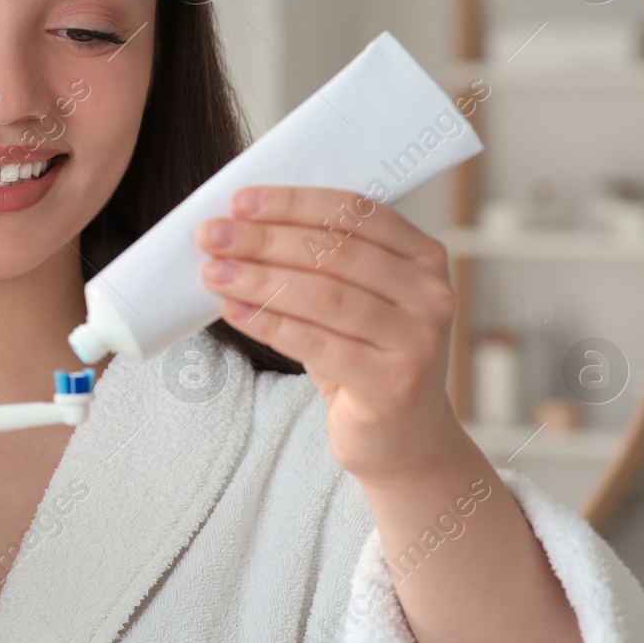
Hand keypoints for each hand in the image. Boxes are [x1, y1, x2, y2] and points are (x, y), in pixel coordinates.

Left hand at [196, 185, 467, 485]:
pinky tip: (234, 310)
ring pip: (322, 295)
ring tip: (213, 272)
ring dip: (258, 279)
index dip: (293, 203)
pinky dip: (268, 323)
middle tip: (212, 236)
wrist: (404, 439)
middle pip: (334, 252)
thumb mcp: (357, 299)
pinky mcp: (392, 384)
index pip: (355, 212)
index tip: (239, 202)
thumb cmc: (366, 357)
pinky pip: (316, 343)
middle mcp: (431, 294)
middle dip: (264, 239)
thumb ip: (321, 261)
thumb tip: (241, 226)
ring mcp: (417, 341)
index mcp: (424, 257)